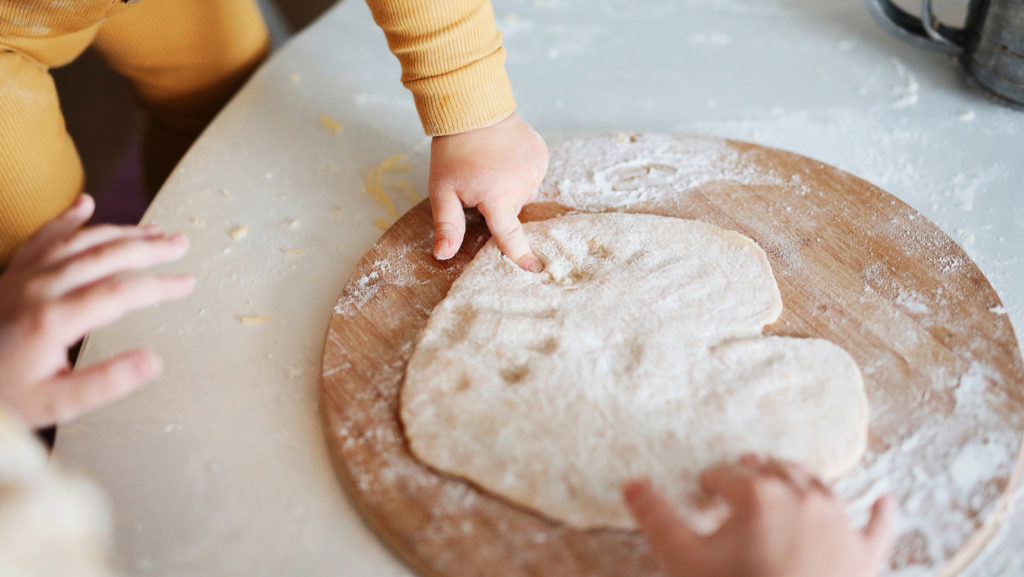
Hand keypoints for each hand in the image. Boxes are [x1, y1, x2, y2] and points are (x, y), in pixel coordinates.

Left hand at [0, 195, 195, 426]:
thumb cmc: (5, 397)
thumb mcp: (55, 405)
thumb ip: (104, 383)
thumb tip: (152, 362)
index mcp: (55, 319)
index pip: (121, 292)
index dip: (160, 285)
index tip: (187, 282)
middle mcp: (40, 288)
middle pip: (105, 255)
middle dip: (149, 248)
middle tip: (181, 243)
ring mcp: (23, 277)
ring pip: (79, 241)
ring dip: (120, 231)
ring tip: (153, 230)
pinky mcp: (12, 274)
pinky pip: (43, 237)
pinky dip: (66, 218)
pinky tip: (84, 204)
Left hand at [429, 113, 548, 271]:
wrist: (474, 109)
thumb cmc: (453, 152)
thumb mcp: (442, 190)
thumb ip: (447, 224)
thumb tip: (443, 256)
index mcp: (496, 195)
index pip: (509, 233)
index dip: (519, 253)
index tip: (534, 269)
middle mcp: (521, 183)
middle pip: (513, 212)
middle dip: (498, 206)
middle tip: (481, 184)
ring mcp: (535, 168)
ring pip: (524, 195)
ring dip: (510, 190)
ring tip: (493, 168)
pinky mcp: (542, 156)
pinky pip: (532, 177)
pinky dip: (520, 175)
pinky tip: (506, 161)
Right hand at [624, 455, 894, 576]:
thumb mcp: (683, 561)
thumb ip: (656, 518)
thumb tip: (631, 483)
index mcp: (759, 493)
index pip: (723, 475)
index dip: (707, 484)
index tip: (699, 497)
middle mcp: (804, 497)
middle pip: (772, 471)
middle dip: (751, 474)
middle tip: (735, 484)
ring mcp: (840, 525)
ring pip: (819, 487)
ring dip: (797, 480)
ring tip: (782, 480)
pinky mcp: (866, 556)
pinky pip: (879, 526)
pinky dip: (881, 512)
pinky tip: (885, 499)